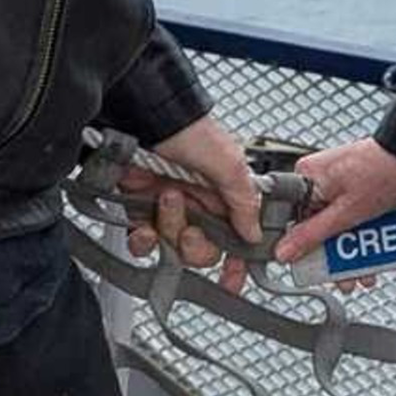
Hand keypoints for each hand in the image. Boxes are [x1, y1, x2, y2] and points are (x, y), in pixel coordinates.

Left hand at [124, 114, 264, 277]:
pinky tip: (145, 225)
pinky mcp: (140, 211)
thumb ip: (244, 201)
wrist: (143, 116)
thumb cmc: (188, 129)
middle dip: (196, 244)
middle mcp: (198, 205)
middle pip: (203, 250)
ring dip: (169, 229)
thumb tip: (254, 234)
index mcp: (224, 196)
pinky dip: (143, 240)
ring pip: (173, 248)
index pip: (237, 238)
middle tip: (192, 225)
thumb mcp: (228, 162)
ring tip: (165, 199)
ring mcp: (169, 210)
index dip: (237, 262)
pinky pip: (144, 243)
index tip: (234, 279)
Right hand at [272, 139, 395, 265]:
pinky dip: (359, 236)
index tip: (311, 267)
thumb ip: (312, 235)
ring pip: (335, 225)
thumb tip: (283, 252)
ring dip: (349, 252)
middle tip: (342, 278)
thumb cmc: (383, 173)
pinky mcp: (354, 187)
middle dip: (332, 256)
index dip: (301, 246)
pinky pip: (349, 217)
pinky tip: (370, 256)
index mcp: (306, 177)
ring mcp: (336, 182)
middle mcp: (317, 178)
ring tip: (362, 272)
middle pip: (316, 227)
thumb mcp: (344, 213)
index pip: (292, 221)